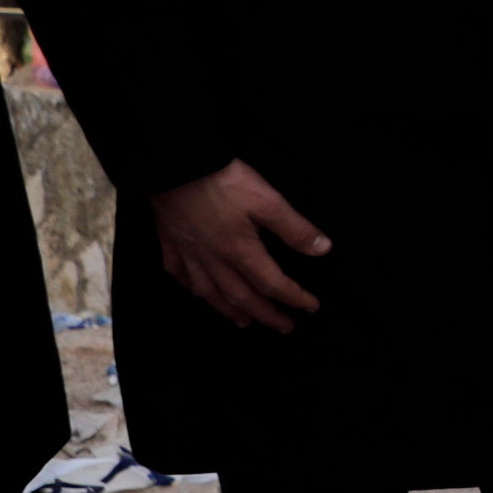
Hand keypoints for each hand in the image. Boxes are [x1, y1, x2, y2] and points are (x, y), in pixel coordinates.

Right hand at [154, 159, 327, 332]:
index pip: (272, 283)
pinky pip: (180, 275)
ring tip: (244, 322)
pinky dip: (192, 288)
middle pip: (241, 296)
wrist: (173, 166)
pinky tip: (198, 292)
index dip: (294, 297)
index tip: (311, 307)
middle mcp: (213, 258)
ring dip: (229, 310)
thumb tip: (323, 250)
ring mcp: (188, 253)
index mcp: (239, 250)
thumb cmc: (222, 181)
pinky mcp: (169, 242)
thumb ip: (294, 228)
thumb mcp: (267, 200)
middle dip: (266, 314)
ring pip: (209, 292)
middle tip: (284, 327)